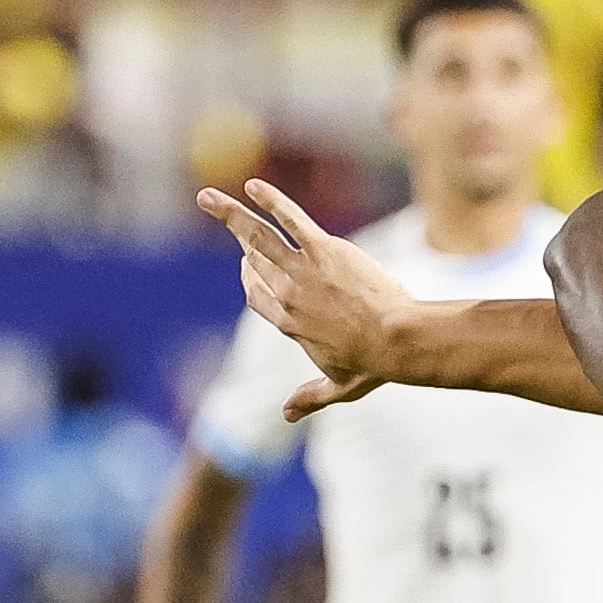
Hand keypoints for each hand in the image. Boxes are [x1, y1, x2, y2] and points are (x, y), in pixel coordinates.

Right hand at [198, 180, 413, 412]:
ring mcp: (301, 271)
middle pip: (253, 262)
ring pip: (257, 237)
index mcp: (288, 324)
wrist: (396, 340)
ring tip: (206, 198)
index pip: (256, 296)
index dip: (249, 280)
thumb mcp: (340, 387)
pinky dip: (270, 201)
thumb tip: (286, 415)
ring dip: (229, 215)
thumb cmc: (374, 364)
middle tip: (222, 215)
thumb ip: (311, 398)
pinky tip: (253, 187)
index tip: (245, 266)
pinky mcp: (322, 250)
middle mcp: (286, 296)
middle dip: (237, 239)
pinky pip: (290, 219)